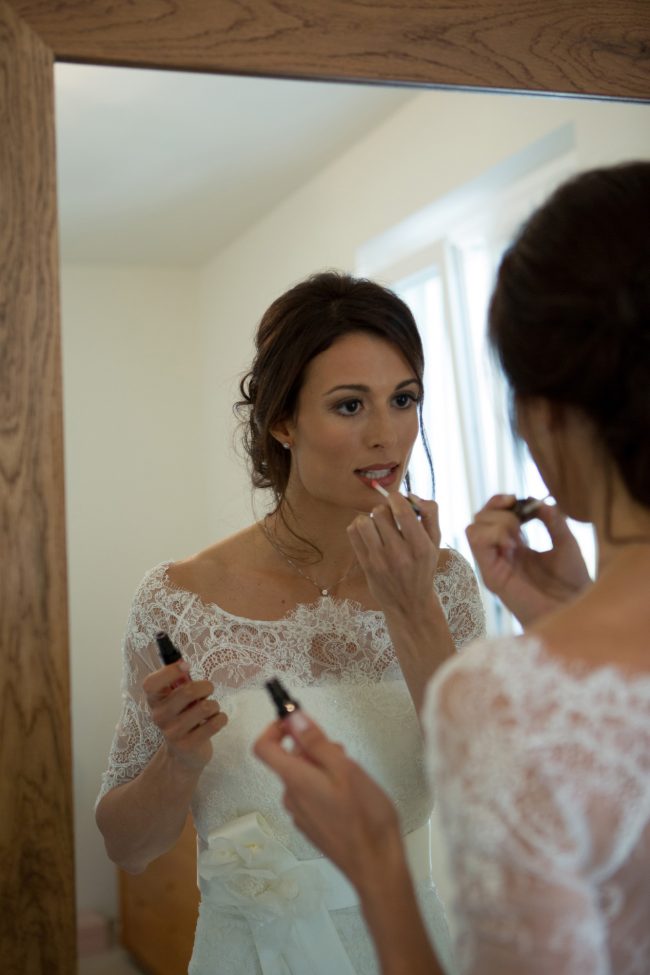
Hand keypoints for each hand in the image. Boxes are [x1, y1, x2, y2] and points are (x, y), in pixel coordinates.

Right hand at [143, 662, 227, 770]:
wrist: (182, 755)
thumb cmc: (183, 717)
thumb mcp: (176, 699)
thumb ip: (179, 682)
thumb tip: (183, 664)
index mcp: (154, 701)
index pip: (150, 683)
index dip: (169, 671)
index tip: (186, 666)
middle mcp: (159, 716)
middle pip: (188, 691)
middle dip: (206, 686)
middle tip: (208, 690)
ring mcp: (173, 733)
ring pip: (206, 707)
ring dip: (214, 705)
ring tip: (210, 710)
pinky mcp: (189, 745)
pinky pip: (215, 723)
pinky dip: (221, 718)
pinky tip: (215, 721)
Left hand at [254, 712, 402, 893]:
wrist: (375, 865)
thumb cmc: (365, 817)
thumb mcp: (344, 769)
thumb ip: (316, 742)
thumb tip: (293, 718)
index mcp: (295, 780)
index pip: (264, 747)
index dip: (275, 728)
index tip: (296, 720)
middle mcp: (291, 797)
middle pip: (289, 760)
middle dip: (311, 749)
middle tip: (341, 752)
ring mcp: (300, 813)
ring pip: (303, 777)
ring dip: (322, 768)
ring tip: (351, 777)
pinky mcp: (311, 825)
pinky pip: (310, 795)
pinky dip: (325, 786)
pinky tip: (349, 797)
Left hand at [347, 493, 440, 617]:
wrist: (410, 603)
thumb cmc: (424, 567)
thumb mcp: (435, 542)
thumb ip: (430, 514)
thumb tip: (411, 495)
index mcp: (420, 546)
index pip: (402, 511)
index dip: (396, 498)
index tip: (396, 499)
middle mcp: (399, 553)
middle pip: (379, 512)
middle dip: (384, 509)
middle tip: (389, 518)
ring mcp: (379, 560)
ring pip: (363, 522)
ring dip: (369, 518)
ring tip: (378, 526)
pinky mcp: (366, 565)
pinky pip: (353, 533)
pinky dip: (359, 527)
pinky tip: (369, 534)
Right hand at [465, 494, 591, 624]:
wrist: (575, 608)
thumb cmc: (572, 582)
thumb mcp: (566, 542)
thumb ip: (552, 520)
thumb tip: (538, 501)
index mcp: (515, 545)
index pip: (492, 515)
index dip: (498, 501)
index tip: (515, 498)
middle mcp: (500, 554)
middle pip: (479, 518)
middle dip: (499, 511)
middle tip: (522, 525)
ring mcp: (493, 565)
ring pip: (473, 528)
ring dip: (497, 523)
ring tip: (518, 537)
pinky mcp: (492, 576)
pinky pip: (477, 543)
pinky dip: (493, 534)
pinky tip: (512, 545)